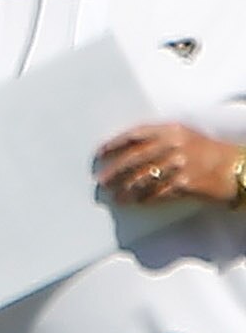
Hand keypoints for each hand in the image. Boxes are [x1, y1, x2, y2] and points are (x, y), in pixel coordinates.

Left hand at [96, 123, 243, 210]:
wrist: (237, 167)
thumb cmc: (207, 151)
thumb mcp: (184, 136)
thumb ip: (157, 139)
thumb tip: (125, 152)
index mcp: (171, 130)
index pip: (135, 135)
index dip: (114, 144)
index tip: (100, 153)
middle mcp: (174, 145)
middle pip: (134, 160)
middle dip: (115, 172)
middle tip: (102, 182)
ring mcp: (180, 165)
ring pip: (143, 179)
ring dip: (126, 190)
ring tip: (116, 197)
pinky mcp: (185, 184)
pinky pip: (158, 193)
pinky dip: (145, 199)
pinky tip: (137, 202)